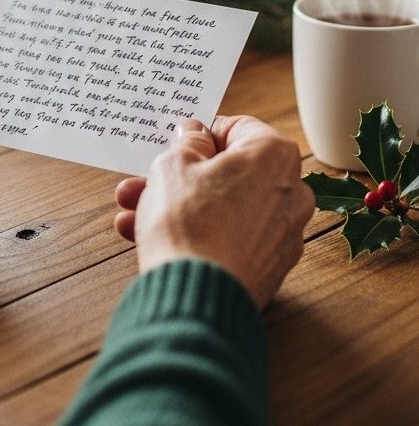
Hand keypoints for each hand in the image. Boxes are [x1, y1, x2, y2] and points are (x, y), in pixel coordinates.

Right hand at [115, 115, 313, 309]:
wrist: (198, 297)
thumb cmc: (189, 224)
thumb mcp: (174, 166)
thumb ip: (187, 142)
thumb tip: (196, 135)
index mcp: (275, 155)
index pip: (237, 128)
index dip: (200, 134)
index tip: (177, 145)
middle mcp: (291, 192)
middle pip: (228, 173)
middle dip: (181, 177)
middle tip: (146, 180)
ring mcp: (284, 233)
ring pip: (225, 207)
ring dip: (181, 206)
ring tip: (134, 213)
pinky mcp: (271, 266)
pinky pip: (232, 238)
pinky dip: (201, 234)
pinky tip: (153, 239)